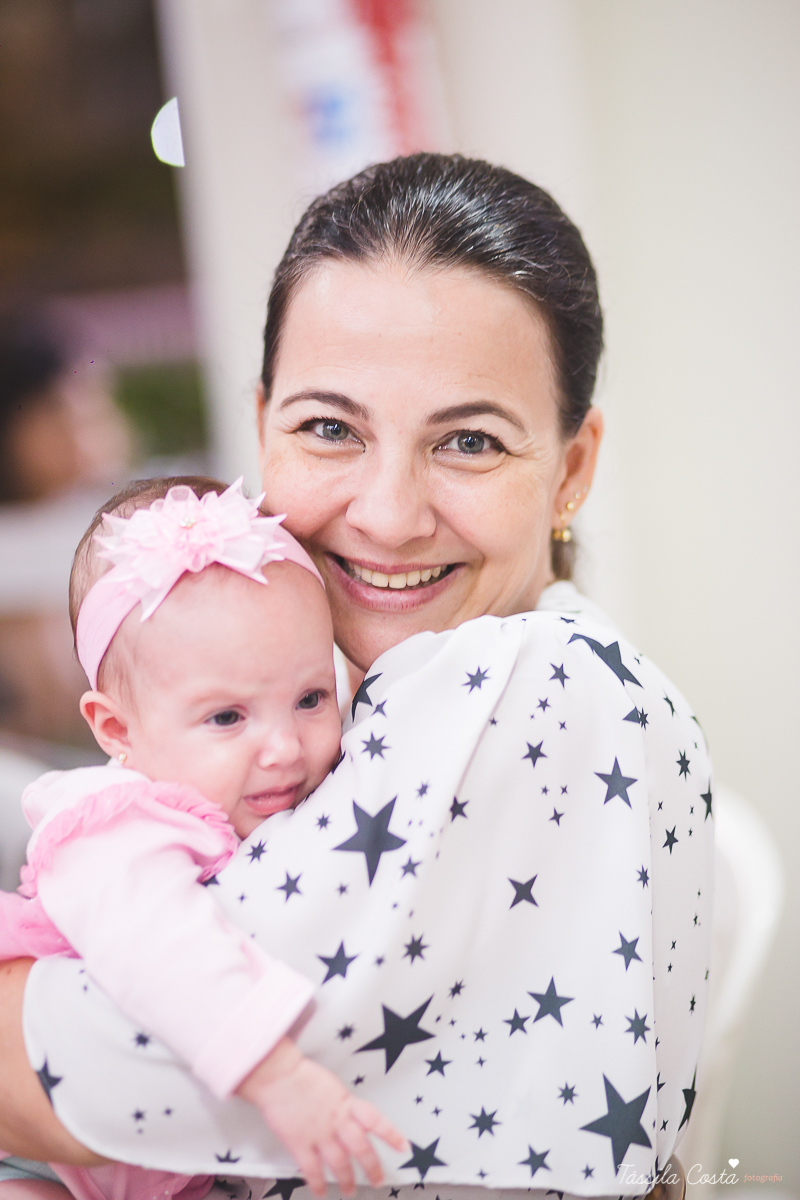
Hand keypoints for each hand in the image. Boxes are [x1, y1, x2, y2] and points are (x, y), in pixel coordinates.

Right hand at [236, 1038, 407, 1197]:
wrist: (278, 1074)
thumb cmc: (301, 1075)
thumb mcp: (331, 1086)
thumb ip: (341, 1105)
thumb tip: (348, 1117)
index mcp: (346, 1103)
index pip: (376, 1121)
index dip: (391, 1135)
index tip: (403, 1146)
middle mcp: (337, 1120)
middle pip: (361, 1149)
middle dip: (372, 1168)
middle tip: (377, 1180)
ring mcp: (319, 1133)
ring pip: (340, 1163)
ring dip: (347, 1180)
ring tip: (349, 1191)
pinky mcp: (299, 1143)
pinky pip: (312, 1169)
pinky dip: (318, 1184)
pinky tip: (320, 1192)